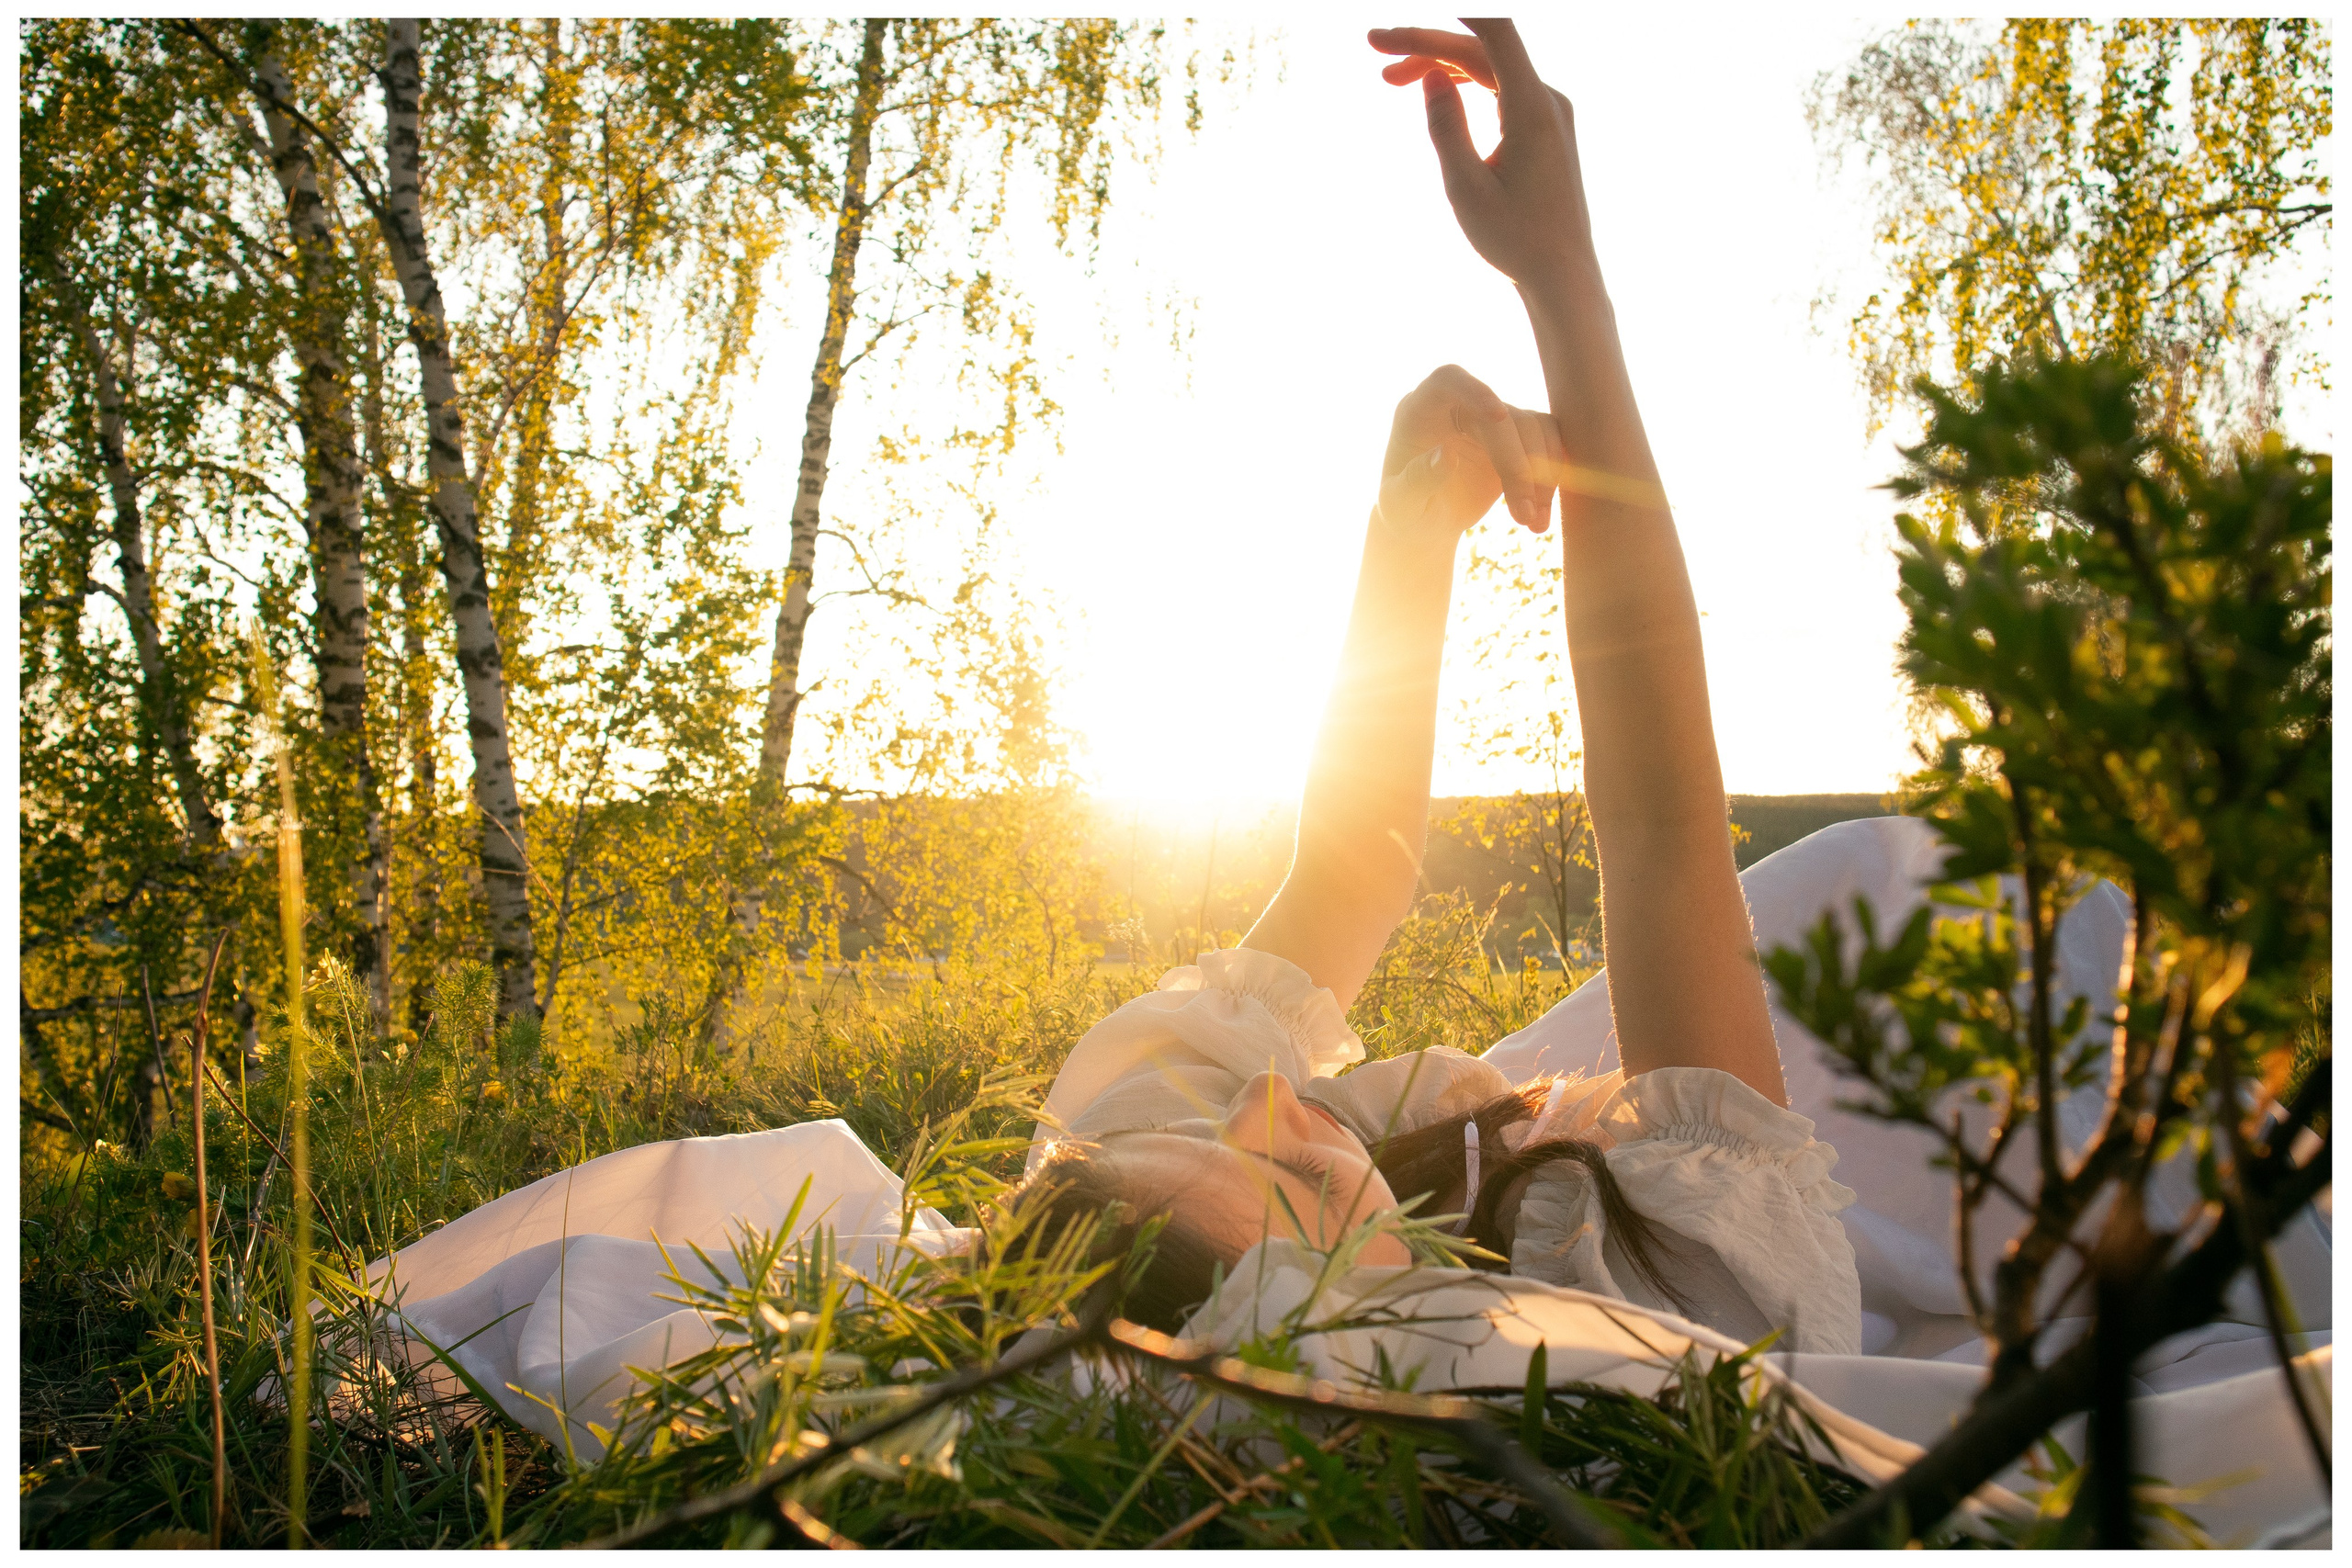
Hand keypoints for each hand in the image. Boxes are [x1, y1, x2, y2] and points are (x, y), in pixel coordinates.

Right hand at [1368, 21, 1594, 288]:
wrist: (1563, 275)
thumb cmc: (1515, 239)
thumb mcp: (1465, 187)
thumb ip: (1445, 126)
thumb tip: (1431, 74)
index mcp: (1532, 108)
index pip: (1493, 30)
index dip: (1449, 16)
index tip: (1403, 25)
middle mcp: (1547, 100)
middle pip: (1482, 49)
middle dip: (1427, 43)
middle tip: (1374, 45)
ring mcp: (1549, 112)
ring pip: (1490, 68)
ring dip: (1441, 64)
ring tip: (1390, 77)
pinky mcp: (1546, 127)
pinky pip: (1502, 88)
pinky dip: (1466, 84)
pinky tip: (1435, 90)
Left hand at [1377, 364, 1563, 536]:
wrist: (1425, 523)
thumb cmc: (1405, 512)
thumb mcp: (1400, 506)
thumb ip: (1416, 481)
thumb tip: (1446, 455)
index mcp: (1420, 410)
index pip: (1448, 380)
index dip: (1475, 391)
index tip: (1499, 415)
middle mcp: (1459, 406)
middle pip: (1502, 417)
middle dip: (1518, 465)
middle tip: (1523, 515)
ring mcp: (1491, 419)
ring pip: (1533, 428)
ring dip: (1542, 477)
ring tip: (1534, 524)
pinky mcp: (1517, 438)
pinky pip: (1548, 443)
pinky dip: (1550, 480)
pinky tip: (1541, 514)